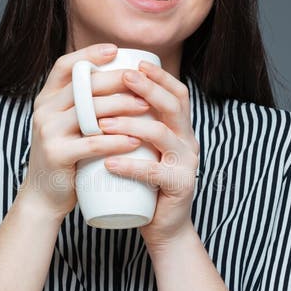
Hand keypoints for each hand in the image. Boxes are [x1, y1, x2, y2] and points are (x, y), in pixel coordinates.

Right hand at [16, 43, 151, 220]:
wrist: (44, 196)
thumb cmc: (67, 158)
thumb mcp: (68, 125)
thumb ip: (83, 104)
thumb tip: (118, 78)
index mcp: (46, 99)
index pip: (64, 66)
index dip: (89, 54)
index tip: (115, 50)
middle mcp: (43, 111)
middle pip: (83, 85)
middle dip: (117, 80)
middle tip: (144, 82)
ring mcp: (48, 132)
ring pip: (90, 111)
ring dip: (122, 106)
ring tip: (147, 107)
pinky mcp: (57, 155)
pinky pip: (91, 143)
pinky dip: (116, 140)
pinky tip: (135, 140)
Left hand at [98, 61, 199, 248]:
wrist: (164, 227)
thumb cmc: (144, 185)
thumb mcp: (142, 150)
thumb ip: (134, 126)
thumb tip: (102, 97)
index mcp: (181, 130)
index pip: (178, 94)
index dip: (159, 76)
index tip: (134, 63)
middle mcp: (188, 142)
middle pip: (173, 106)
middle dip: (148, 89)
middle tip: (122, 79)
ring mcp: (186, 164)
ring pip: (162, 135)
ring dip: (131, 124)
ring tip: (103, 123)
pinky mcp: (179, 187)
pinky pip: (154, 173)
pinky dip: (130, 166)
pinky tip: (110, 163)